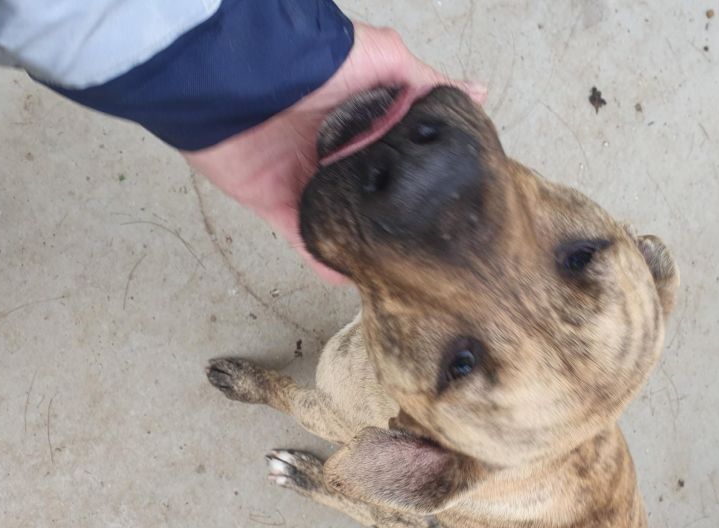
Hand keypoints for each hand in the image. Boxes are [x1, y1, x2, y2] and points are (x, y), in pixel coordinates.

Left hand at [183, 22, 486, 282]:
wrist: (244, 79)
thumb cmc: (313, 63)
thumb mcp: (383, 59)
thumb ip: (422, 82)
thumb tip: (473, 94)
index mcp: (363, 121)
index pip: (398, 156)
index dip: (422, 177)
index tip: (448, 202)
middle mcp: (336, 152)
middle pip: (370, 193)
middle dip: (392, 218)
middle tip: (426, 248)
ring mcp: (306, 178)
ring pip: (340, 221)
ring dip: (361, 245)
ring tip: (392, 272)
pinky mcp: (276, 200)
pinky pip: (303, 236)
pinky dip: (322, 259)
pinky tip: (346, 277)